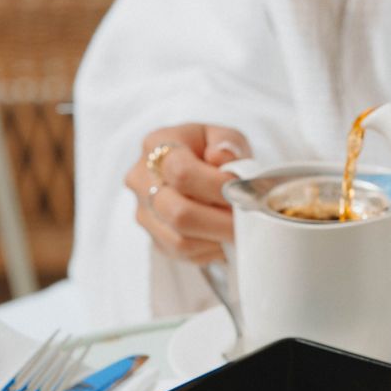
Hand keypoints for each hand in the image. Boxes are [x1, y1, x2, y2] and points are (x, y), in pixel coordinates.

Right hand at [125, 124, 250, 264]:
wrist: (196, 169)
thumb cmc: (210, 150)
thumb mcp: (223, 136)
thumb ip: (227, 142)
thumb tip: (221, 157)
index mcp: (156, 145)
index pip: (181, 173)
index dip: (216, 188)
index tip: (244, 194)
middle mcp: (141, 180)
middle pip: (178, 213)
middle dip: (221, 222)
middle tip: (249, 222)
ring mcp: (144, 212)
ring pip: (179, 240)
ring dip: (217, 239)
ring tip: (240, 230)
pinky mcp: (153, 237)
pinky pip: (182, 254)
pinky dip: (210, 250)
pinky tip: (224, 238)